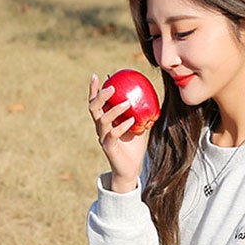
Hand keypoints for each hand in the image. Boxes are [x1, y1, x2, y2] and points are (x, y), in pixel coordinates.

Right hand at [87, 73, 147, 192]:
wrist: (131, 169)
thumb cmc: (133, 147)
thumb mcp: (138, 127)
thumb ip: (140, 114)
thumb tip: (151, 98)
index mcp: (105, 121)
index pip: (96, 103)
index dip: (93, 90)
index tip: (95, 75)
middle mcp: (101, 128)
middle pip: (94, 108)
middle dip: (99, 96)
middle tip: (110, 87)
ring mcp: (103, 138)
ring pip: (103, 120)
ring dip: (114, 109)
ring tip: (127, 102)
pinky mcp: (109, 148)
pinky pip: (113, 134)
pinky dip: (122, 125)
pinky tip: (132, 120)